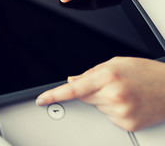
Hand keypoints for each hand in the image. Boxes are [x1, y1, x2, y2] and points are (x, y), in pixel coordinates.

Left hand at [36, 57, 164, 130]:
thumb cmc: (146, 72)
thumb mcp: (116, 63)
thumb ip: (90, 72)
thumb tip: (72, 80)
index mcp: (108, 76)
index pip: (73, 89)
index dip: (54, 95)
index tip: (41, 100)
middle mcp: (113, 95)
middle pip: (83, 97)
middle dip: (91, 90)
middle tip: (110, 84)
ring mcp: (120, 112)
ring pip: (96, 107)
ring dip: (103, 100)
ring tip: (124, 92)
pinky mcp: (127, 124)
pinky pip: (108, 117)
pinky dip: (113, 110)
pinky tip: (128, 102)